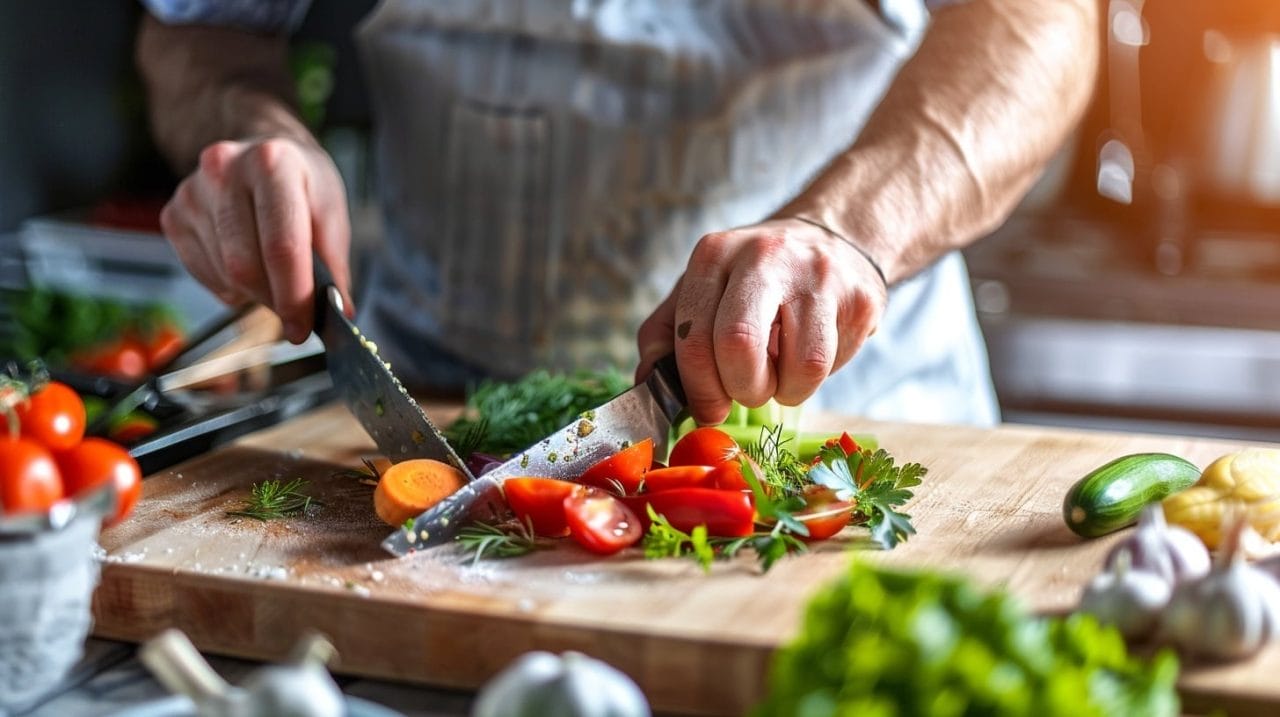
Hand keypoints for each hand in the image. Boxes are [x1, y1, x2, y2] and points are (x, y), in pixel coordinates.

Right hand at [159, 135, 351, 342]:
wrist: (260, 151)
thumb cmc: (301, 184)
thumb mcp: (331, 212)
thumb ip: (334, 265)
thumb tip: (337, 312)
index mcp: (273, 163)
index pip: (281, 246)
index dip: (294, 296)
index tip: (303, 327)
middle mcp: (226, 170)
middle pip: (245, 266)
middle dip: (274, 301)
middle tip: (294, 312)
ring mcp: (193, 192)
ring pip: (224, 276)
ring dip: (254, 293)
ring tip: (273, 275)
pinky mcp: (174, 215)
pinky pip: (203, 275)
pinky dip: (230, 286)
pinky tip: (245, 264)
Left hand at [635, 218, 886, 424]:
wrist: (834, 239)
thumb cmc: (756, 279)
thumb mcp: (704, 290)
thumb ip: (668, 334)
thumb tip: (647, 384)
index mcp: (714, 255)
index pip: (694, 336)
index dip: (698, 388)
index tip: (707, 408)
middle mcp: (764, 256)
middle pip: (739, 344)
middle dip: (740, 389)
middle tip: (744, 394)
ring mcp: (817, 275)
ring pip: (799, 366)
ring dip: (785, 391)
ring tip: (780, 374)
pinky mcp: (859, 299)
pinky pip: (832, 366)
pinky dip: (814, 381)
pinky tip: (807, 358)